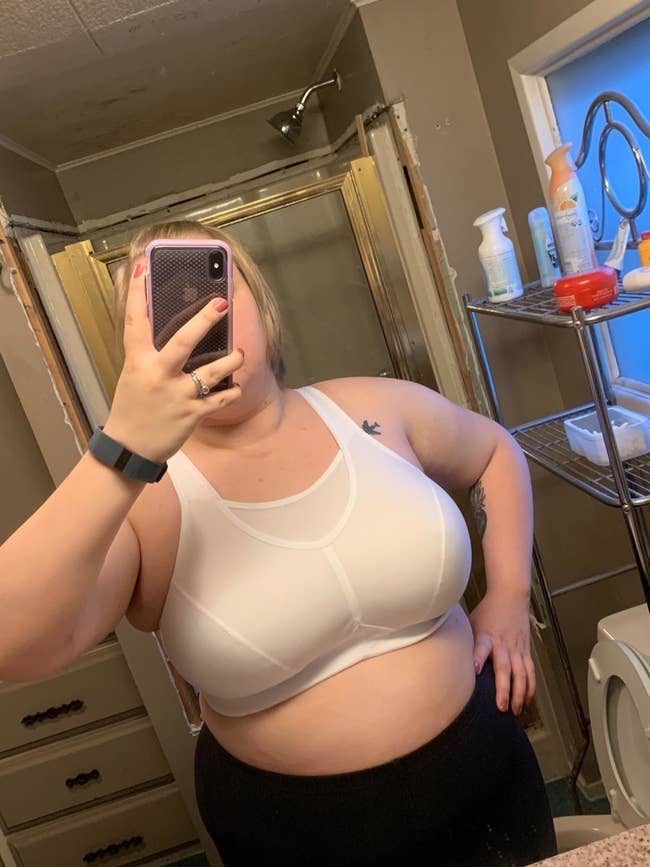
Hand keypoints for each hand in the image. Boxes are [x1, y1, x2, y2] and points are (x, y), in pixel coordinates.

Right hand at [104, 259, 243, 462]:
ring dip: (231, 361)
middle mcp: (158, 375)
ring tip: (239, 353)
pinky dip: (231, 391)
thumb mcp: (134, 376)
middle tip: (221, 304)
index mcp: (138, 362)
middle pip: (183, 341)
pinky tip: (236, 386)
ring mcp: (177, 395)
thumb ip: (150, 355)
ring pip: (211, 371)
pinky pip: (219, 398)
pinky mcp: (192, 413)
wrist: (130, 449)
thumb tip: (173, 332)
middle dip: (204, 320)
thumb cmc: (133, 408)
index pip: (135, 322)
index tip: (143, 267)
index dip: (139, 294)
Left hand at [469, 590, 535, 715]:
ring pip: (522, 673)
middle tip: (501, 707)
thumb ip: (466, 642)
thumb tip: (448, 659)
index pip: (481, 647)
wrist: (510, 596)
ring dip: (519, 693)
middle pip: (505, 668)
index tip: (474, 670)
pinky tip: (527, 700)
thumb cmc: (486, 611)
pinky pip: (530, 671)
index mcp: (486, 635)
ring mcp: (516, 647)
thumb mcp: (471, 622)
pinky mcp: (525, 649)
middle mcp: (503, 643)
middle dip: (504, 688)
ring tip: (515, 711)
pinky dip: (530, 687)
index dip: (478, 657)